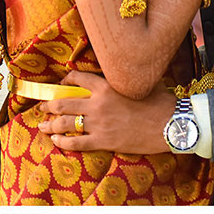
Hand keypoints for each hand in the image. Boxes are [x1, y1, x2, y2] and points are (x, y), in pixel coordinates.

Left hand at [38, 71, 174, 154]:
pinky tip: (57, 141)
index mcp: (107, 86)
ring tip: (43, 126)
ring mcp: (99, 124)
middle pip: (63, 102)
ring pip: (65, 123)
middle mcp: (98, 104)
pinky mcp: (103, 141)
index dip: (66, 80)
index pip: (77, 78)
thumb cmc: (161, 101)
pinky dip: (62, 142)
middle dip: (49, 105)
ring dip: (50, 125)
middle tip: (43, 107)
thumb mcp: (142, 82)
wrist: (170, 124)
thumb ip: (126, 77)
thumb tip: (125, 70)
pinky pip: (75, 142)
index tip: (63, 83)